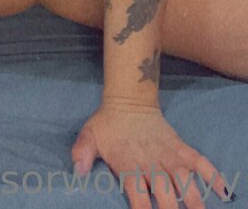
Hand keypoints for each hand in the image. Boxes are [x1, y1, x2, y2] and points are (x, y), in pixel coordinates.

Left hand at [71, 103, 233, 206]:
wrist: (129, 99)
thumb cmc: (108, 124)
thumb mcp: (89, 136)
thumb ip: (82, 153)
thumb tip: (77, 171)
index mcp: (129, 165)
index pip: (139, 197)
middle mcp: (152, 163)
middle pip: (166, 193)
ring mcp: (168, 155)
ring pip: (186, 180)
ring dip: (195, 199)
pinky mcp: (180, 148)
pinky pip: (200, 161)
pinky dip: (212, 175)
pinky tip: (221, 192)